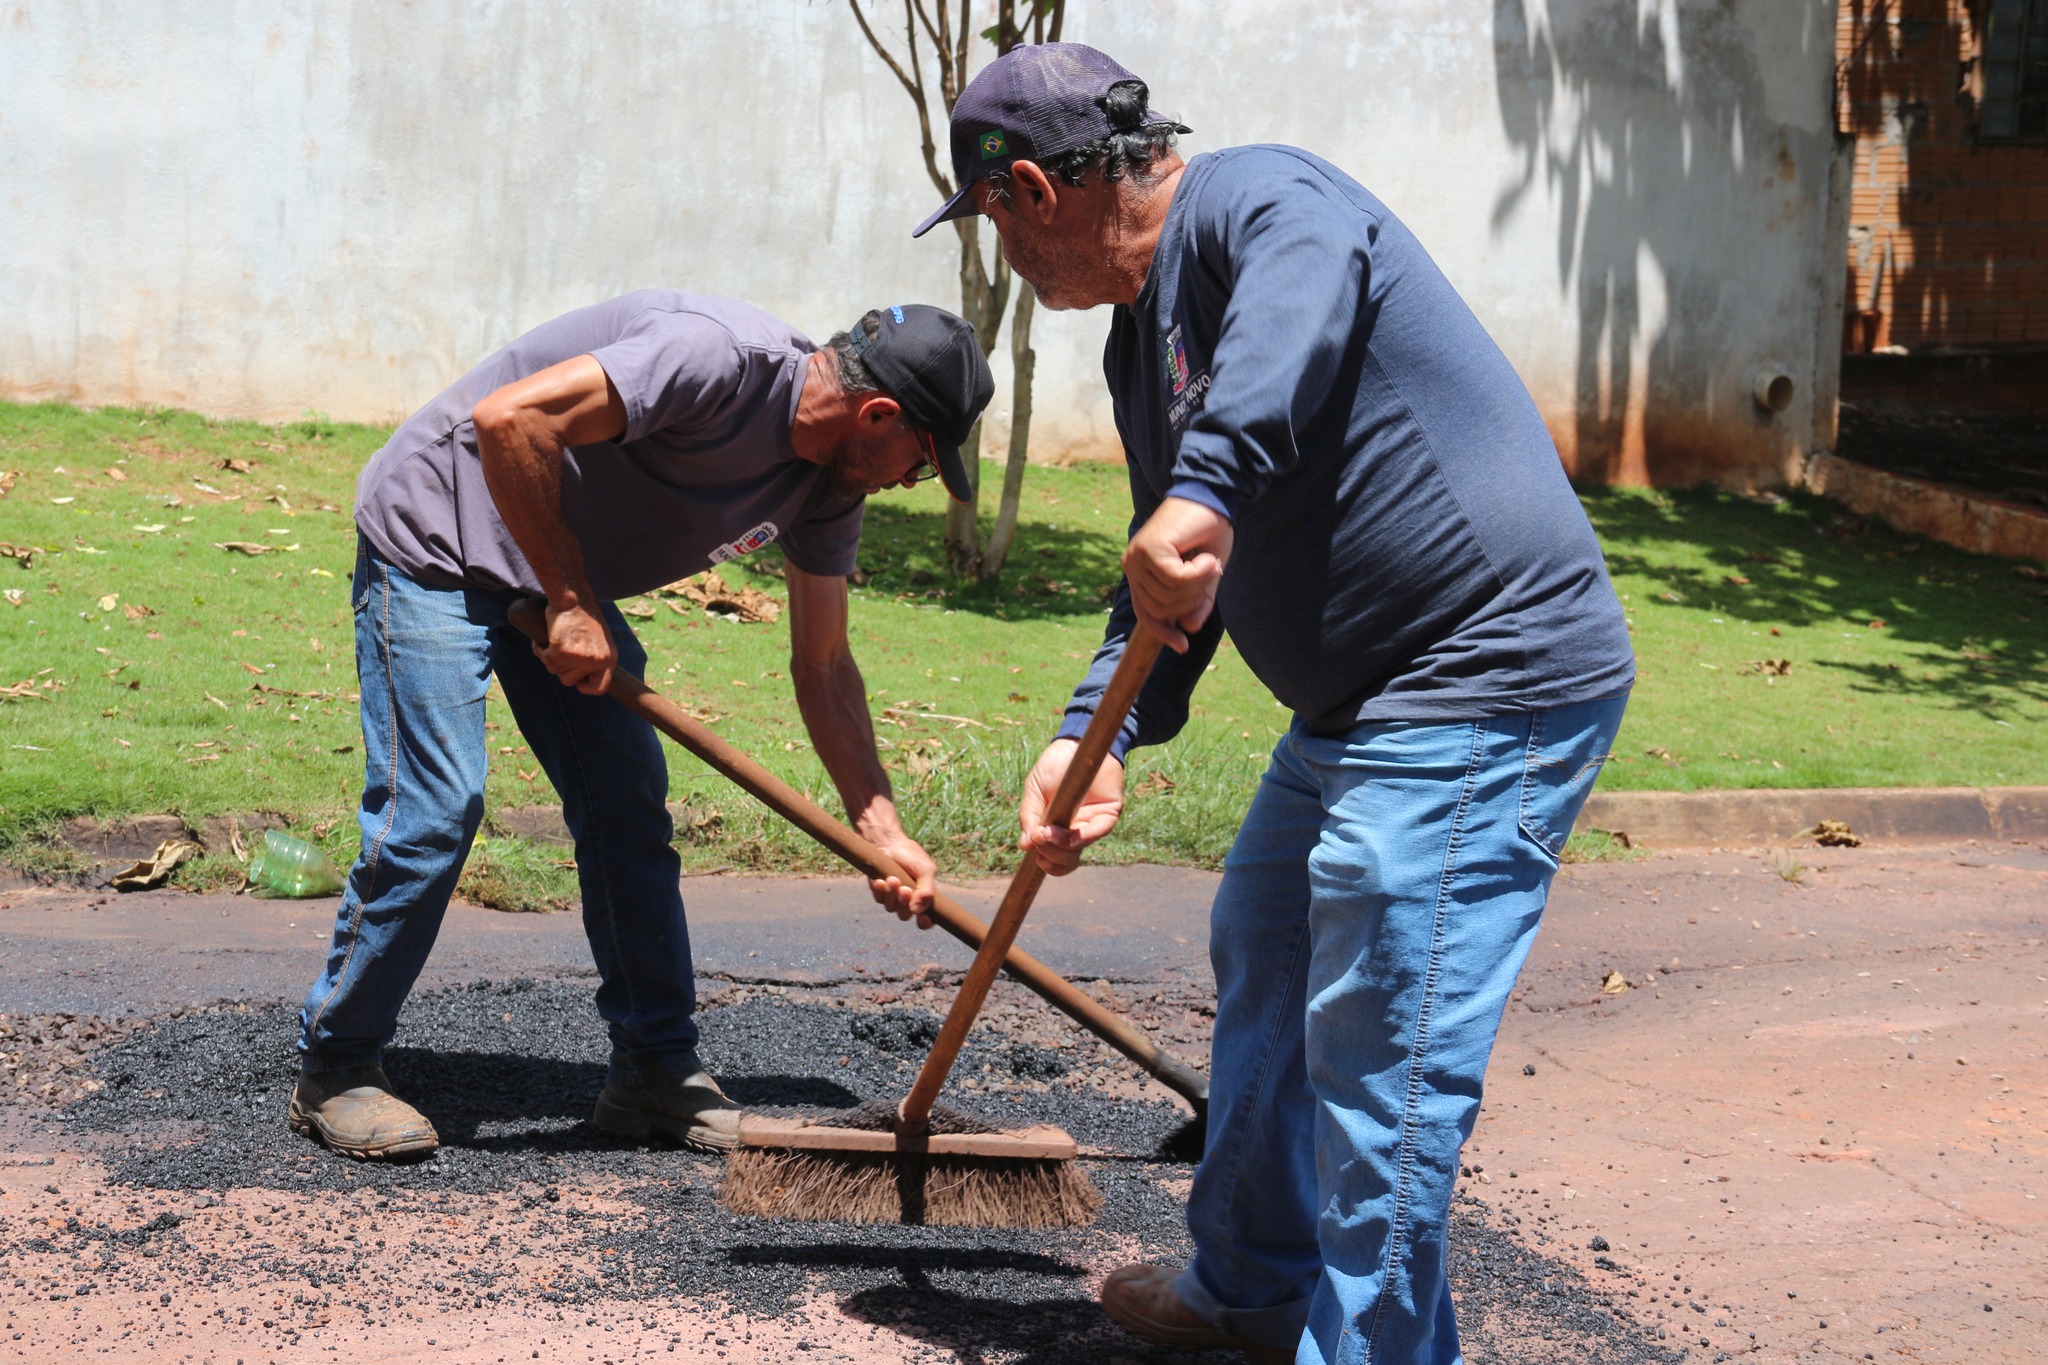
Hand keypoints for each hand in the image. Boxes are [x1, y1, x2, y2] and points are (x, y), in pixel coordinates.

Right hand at [539, 601, 616, 694]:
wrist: (574, 597)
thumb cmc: (585, 615)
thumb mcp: (600, 640)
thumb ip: (596, 658)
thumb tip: (583, 679)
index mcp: (609, 659)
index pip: (599, 688)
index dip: (584, 686)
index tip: (576, 678)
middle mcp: (596, 661)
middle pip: (569, 680)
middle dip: (562, 668)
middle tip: (562, 650)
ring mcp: (579, 657)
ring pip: (555, 670)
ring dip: (550, 658)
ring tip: (556, 640)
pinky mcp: (561, 650)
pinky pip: (545, 658)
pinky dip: (540, 649)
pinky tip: (544, 640)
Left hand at [865, 829, 938, 927]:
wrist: (889, 843)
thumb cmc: (910, 855)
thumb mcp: (926, 869)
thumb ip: (927, 890)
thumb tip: (917, 911)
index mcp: (923, 896)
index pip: (926, 918)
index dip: (925, 922)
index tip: (922, 918)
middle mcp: (908, 901)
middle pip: (905, 915)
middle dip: (904, 904)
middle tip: (905, 889)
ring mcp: (893, 898)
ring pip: (891, 909)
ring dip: (892, 895)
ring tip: (893, 879)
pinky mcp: (879, 893)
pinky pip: (879, 900)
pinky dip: (880, 891)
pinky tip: (880, 880)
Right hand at [1018, 738, 1125, 875]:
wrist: (1075, 740)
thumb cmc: (1054, 765)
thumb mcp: (1034, 790)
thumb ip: (1029, 817)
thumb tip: (1025, 846)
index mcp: (1057, 829)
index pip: (1054, 858)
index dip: (1045, 861)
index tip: (1033, 847)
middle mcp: (1076, 830)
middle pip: (1066, 860)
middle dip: (1049, 853)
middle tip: (1040, 836)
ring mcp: (1093, 822)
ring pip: (1079, 850)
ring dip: (1061, 847)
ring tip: (1048, 832)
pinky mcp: (1109, 811)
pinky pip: (1099, 831)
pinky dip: (1084, 837)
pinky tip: (1071, 837)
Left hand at [1123, 497, 1233, 652]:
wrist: (1214, 501)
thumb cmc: (1209, 535)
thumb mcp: (1206, 578)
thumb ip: (1197, 602)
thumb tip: (1189, 627)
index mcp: (1142, 573)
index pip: (1146, 613)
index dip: (1163, 632)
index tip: (1183, 646)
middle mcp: (1134, 566)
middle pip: (1163, 609)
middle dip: (1192, 599)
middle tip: (1210, 574)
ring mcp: (1138, 557)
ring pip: (1170, 597)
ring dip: (1199, 584)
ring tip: (1209, 563)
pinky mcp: (1150, 549)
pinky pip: (1176, 580)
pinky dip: (1199, 573)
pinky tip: (1208, 559)